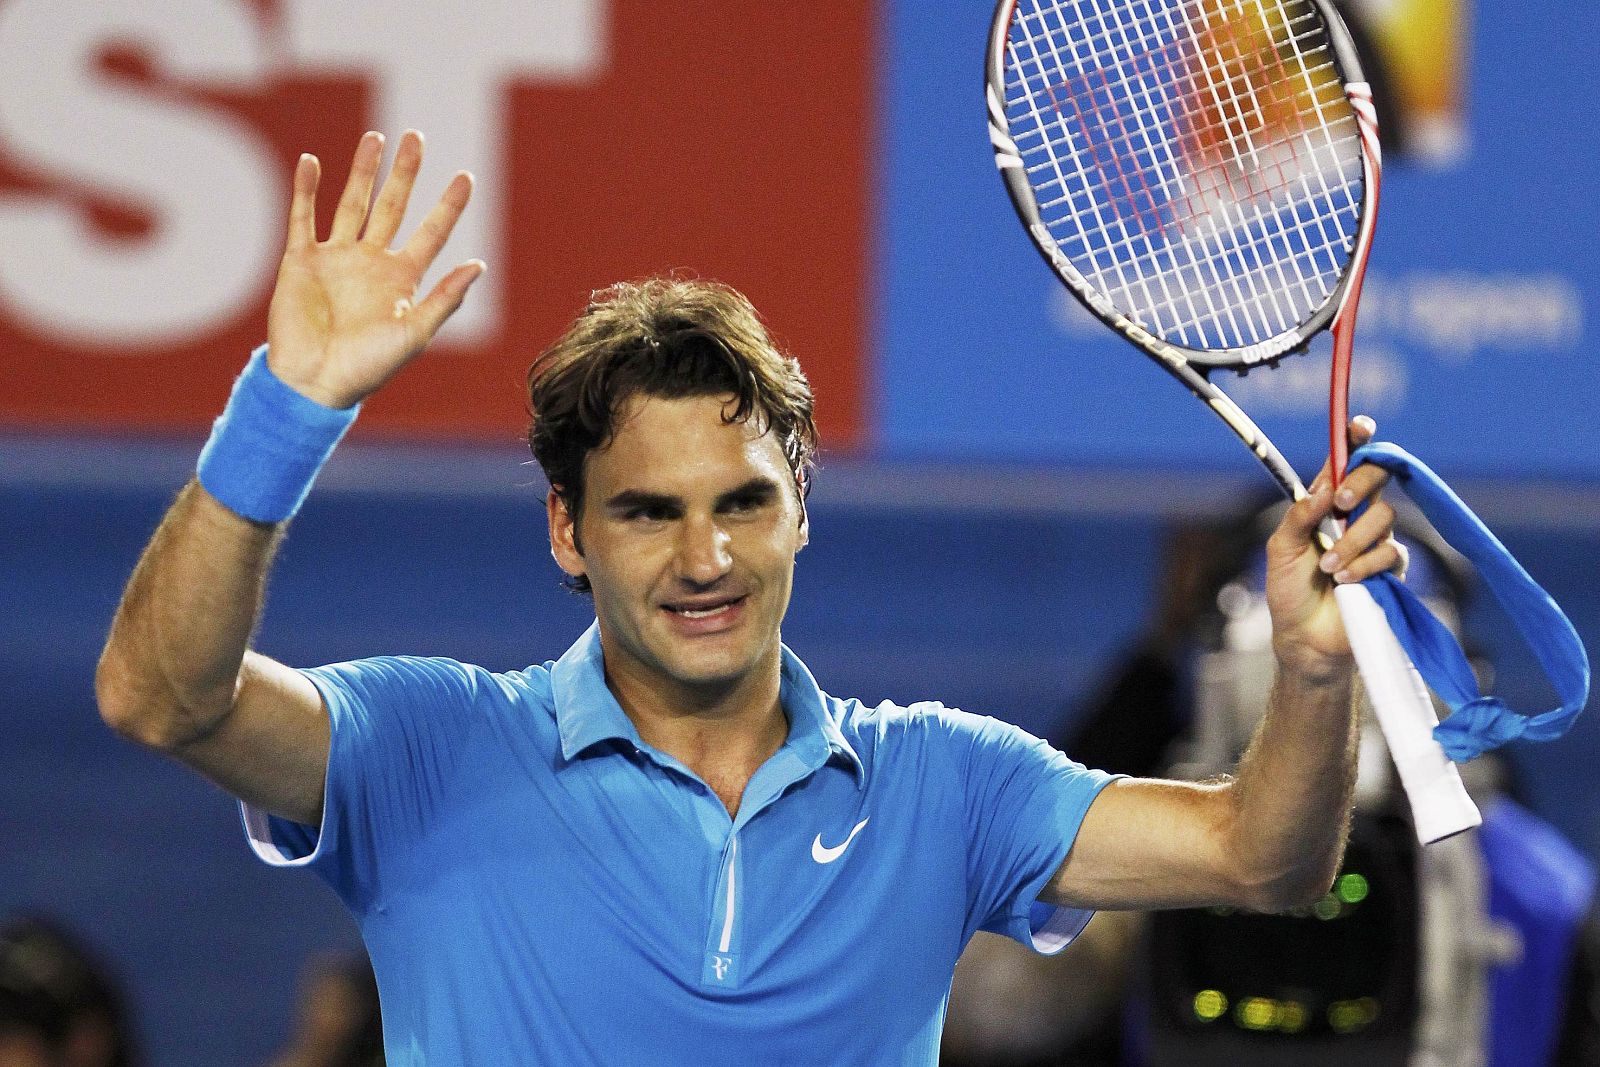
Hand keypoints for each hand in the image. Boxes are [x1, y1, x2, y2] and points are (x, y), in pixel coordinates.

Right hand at [265, 130, 483, 408]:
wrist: (315, 383)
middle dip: (405, 173)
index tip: (466, 176)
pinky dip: (305, 189)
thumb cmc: (369, 367)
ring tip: (375, 138)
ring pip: (352, 203)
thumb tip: (480, 264)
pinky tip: (311, 162)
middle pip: (392, 206)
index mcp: (402, 279)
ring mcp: (336, 258)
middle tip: (416, 136)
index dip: (449, 205)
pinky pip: (303, 217)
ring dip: (363, 171)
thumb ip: (445, 298)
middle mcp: (371, 262)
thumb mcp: (415, 332)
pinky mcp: (301, 260)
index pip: (432, 232)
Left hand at [1264, 416, 1403, 678]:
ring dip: (1353, 541)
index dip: (1356, 441)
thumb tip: (1326, 487)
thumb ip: (1300, 514)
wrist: (1304, 638)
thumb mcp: (1281, 548)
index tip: (1360, 425)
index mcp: (1326, 505)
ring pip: (1384, 516)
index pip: (1346, 464)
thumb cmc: (1289, 591)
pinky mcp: (1391, 569)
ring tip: (1329, 567)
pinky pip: (1390, 553)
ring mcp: (1376, 541)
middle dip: (1362, 483)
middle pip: (1379, 477)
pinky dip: (1364, 565)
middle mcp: (1355, 516)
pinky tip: (1345, 580)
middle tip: (1340, 503)